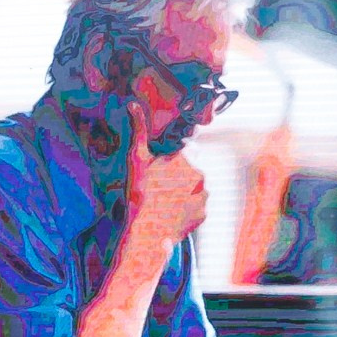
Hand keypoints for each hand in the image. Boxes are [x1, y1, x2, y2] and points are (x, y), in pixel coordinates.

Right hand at [125, 102, 207, 247]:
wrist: (146, 233)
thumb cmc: (139, 194)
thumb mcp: (136, 161)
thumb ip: (138, 131)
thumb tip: (133, 104)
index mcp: (184, 158)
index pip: (180, 155)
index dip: (168, 164)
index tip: (157, 174)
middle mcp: (199, 174)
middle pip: (187, 173)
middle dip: (175, 179)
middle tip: (157, 192)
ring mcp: (203, 195)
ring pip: (194, 190)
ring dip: (183, 195)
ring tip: (163, 205)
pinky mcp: (203, 214)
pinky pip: (196, 208)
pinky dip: (186, 211)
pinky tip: (171, 215)